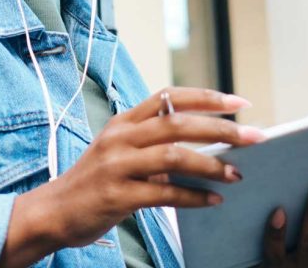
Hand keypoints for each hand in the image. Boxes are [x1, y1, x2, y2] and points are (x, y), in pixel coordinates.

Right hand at [0, 87, 267, 267]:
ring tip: (237, 174)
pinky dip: (194, 197)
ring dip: (211, 164)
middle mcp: (120, 137)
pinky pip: (164, 193)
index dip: (208, 97)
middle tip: (254, 137)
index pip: (170, 97)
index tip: (240, 103)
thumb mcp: (120, 150)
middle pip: (178, 123)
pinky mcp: (116, 195)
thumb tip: (207, 139)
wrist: (53, 211)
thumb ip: (154, 141)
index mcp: (124, 122)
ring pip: (174, 156)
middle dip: (221, 129)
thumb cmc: (95, 181)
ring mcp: (117, 166)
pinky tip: (214, 200)